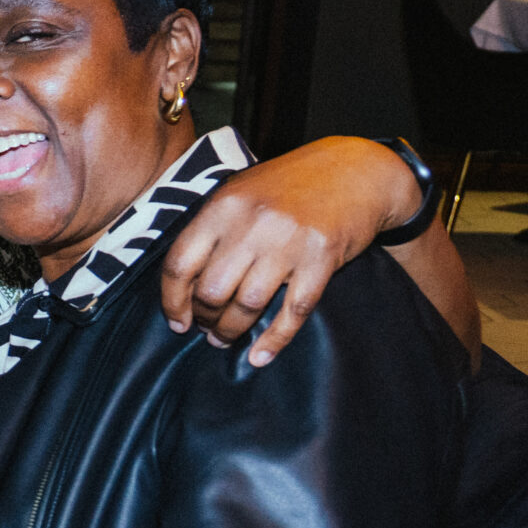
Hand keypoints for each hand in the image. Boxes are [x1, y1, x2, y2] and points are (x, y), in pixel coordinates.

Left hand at [161, 136, 417, 366]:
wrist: (354, 171)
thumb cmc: (288, 185)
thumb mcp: (240, 192)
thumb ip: (211, 229)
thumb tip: (183, 281)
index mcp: (222, 206)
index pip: (180, 264)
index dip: (172, 301)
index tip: (176, 321)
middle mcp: (252, 223)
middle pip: (212, 290)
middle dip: (204, 317)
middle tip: (206, 328)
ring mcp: (288, 241)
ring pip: (248, 304)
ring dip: (232, 330)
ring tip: (224, 339)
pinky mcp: (322, 257)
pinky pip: (293, 310)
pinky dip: (274, 340)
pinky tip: (260, 356)